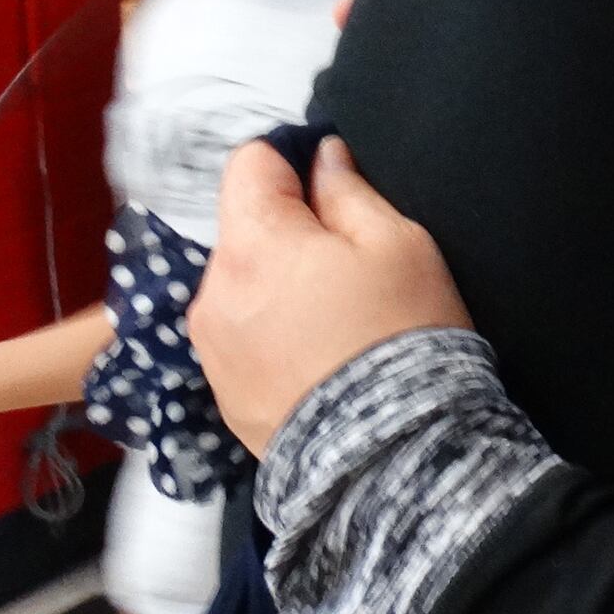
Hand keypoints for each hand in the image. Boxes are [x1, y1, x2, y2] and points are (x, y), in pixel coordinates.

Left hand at [192, 137, 473, 455]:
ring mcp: (211, 346)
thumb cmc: (401, 337)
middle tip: (347, 267)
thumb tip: (322, 160)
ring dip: (274, 285)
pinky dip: (269, 334)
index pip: (249, 163)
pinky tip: (316, 357)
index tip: (332, 192)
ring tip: (332, 320)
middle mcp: (214, 290)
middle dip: (286, 233)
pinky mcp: (221, 390)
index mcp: (253, 244)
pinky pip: (240, 336)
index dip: (292, 164)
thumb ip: (349, 190)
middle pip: (242, 228)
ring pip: (239, 283)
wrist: (390, 454)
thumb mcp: (398, 243)